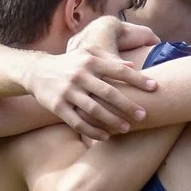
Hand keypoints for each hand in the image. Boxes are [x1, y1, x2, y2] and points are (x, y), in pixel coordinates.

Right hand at [27, 17, 158, 140]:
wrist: (36, 71)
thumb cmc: (70, 63)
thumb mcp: (86, 54)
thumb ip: (108, 58)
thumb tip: (133, 66)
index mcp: (90, 62)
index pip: (119, 70)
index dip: (138, 79)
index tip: (155, 87)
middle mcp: (79, 75)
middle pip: (109, 93)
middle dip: (128, 105)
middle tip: (144, 115)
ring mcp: (68, 92)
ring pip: (94, 110)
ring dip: (112, 121)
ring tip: (127, 128)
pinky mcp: (58, 106)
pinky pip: (78, 122)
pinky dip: (92, 131)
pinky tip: (106, 136)